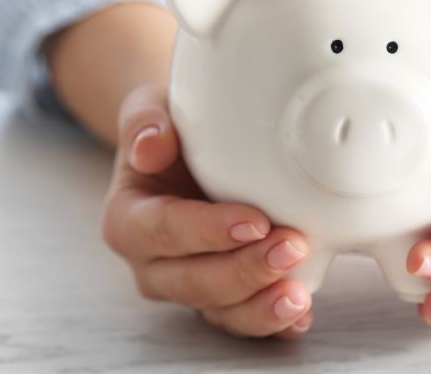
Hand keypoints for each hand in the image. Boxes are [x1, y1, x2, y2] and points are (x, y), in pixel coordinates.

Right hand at [101, 84, 312, 337]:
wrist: (193, 148)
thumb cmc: (172, 128)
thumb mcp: (150, 108)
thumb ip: (144, 121)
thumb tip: (149, 148)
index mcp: (129, 219)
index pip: (164, 230)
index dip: (208, 230)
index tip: (255, 221)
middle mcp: (153, 262)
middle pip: (194, 280)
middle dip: (245, 271)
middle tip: (292, 247)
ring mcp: (189, 284)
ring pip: (220, 310)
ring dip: (260, 307)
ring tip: (299, 296)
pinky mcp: (223, 297)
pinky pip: (244, 319)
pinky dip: (273, 323)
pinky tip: (300, 317)